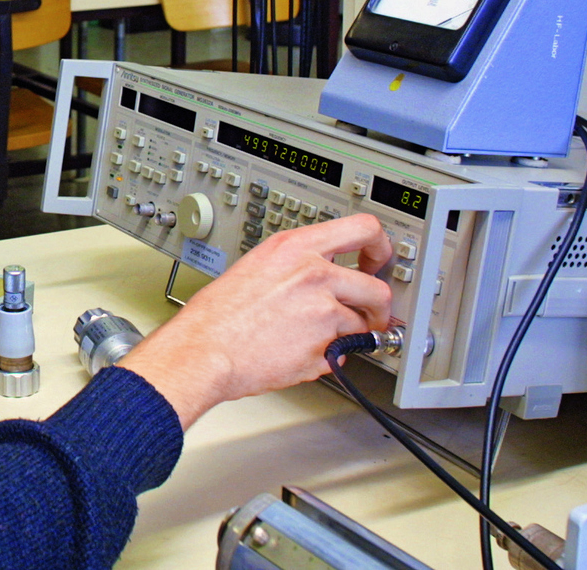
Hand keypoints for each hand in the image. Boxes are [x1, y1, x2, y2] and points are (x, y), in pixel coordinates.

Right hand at [120, 213, 392, 428]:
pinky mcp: (325, 347)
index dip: (381, 247)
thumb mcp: (258, 265)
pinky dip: (330, 358)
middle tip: (370, 316)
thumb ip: (297, 265)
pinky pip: (344, 354)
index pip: (364, 229)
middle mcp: (315, 274)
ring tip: (321, 340)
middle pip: (378, 288)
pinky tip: (303, 354)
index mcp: (296, 247)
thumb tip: (325, 275)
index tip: (379, 261)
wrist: (205, 349)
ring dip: (348, 336)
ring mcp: (323, 312)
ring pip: (362, 325)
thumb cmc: (219, 314)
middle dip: (379, 309)